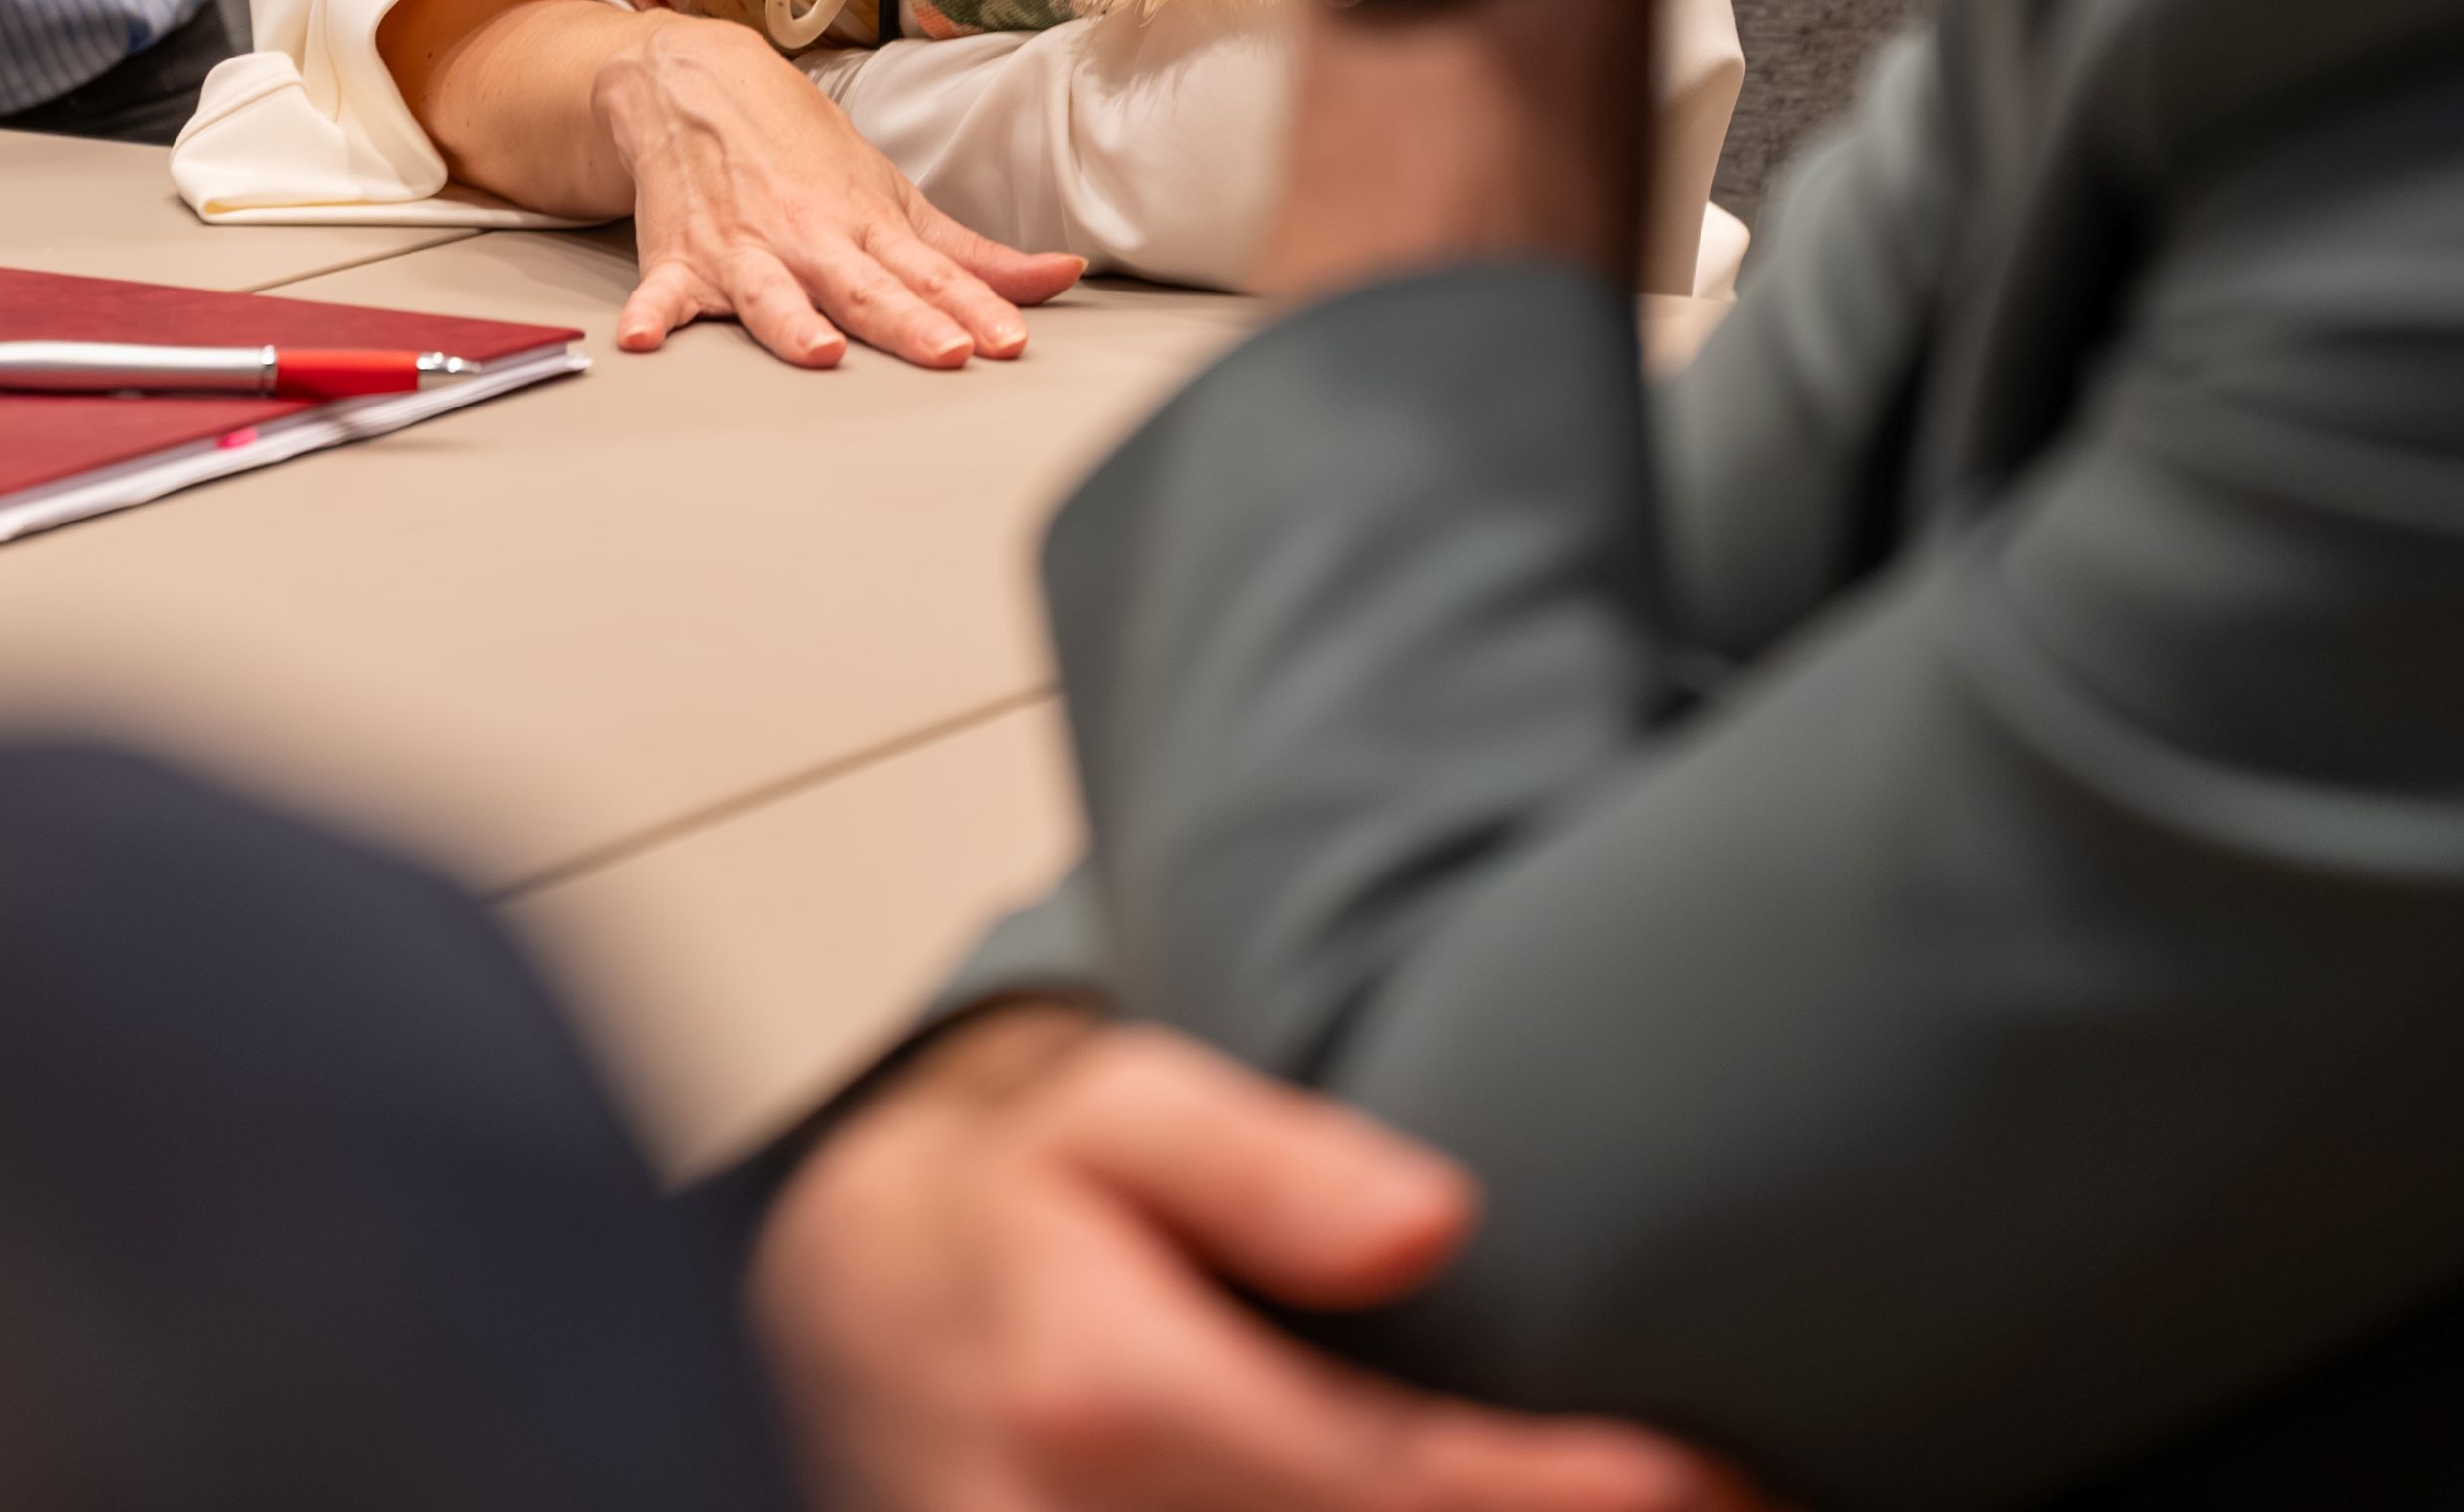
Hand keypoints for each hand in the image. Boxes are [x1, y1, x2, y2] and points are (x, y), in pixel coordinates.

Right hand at [600, 11, 1081, 370]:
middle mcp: (809, 238)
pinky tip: (643, 337)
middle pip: (863, 288)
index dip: (974, 307)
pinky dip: (651, 313)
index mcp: (865, 224)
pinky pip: (662, 293)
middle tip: (948, 350)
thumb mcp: (892, 194)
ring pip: (771, 294)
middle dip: (906, 320)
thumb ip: (970, 255)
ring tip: (818, 349)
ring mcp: (743, 248)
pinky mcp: (679, 257)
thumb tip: (1059, 276)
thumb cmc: (802, 152)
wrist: (698, 82)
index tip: (1008, 338)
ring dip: (791, 322)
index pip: (931, 274)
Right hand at [755, 1011, 1753, 1511]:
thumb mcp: (1117, 1116)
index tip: (1714, 1487)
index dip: (1566, 1501)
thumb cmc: (1015, 1210)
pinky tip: (1498, 1509)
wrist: (860, 1318)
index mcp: (1107, 1403)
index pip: (1392, 1488)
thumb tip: (1433, 1218)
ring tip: (1657, 1510)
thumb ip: (1267, 1162)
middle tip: (1728, 1508)